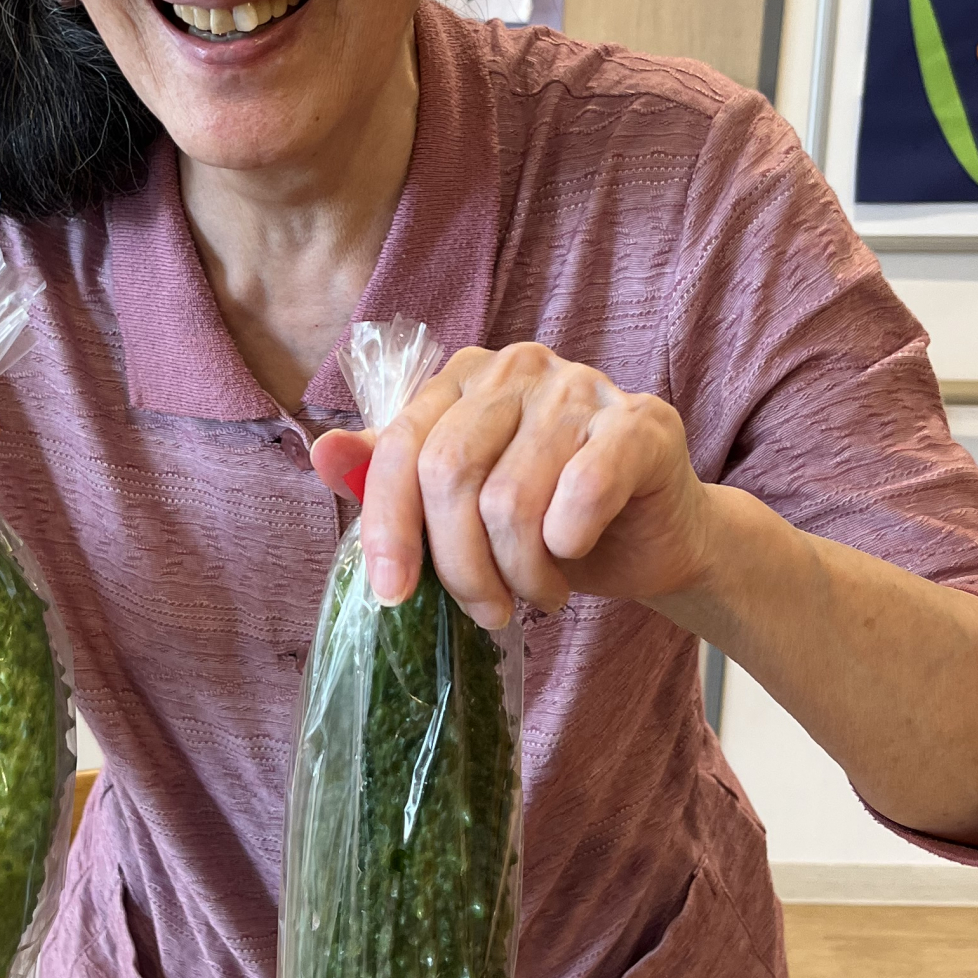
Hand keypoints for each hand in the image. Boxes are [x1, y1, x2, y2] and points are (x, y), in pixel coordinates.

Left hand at [309, 342, 717, 628]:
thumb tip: (322, 453)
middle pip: (450, 472)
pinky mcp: (641, 423)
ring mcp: (582, 386)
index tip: (393, 596)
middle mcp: (520, 367)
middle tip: (488, 611)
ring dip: (521, 573)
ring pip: (511, 499)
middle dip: (460, 565)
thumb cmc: (549, 521)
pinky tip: (574, 556)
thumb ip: (393, 477)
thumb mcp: (460, 508)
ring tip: (538, 593)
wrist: (655, 538)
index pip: (401, 447)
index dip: (389, 528)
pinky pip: (582, 491)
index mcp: (466, 376)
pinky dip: (569, 544)